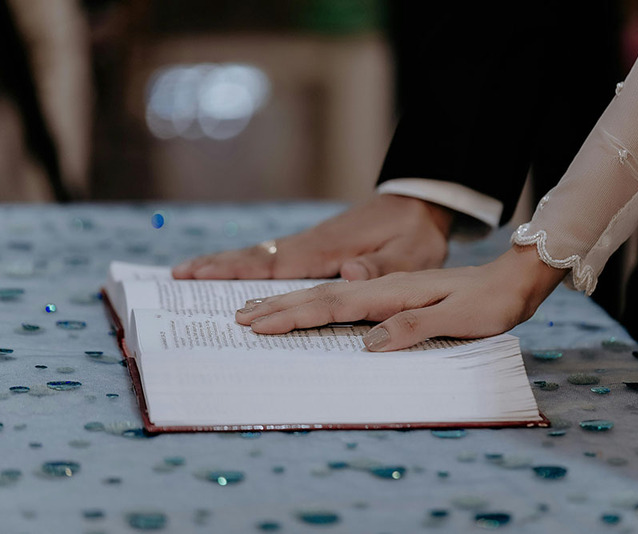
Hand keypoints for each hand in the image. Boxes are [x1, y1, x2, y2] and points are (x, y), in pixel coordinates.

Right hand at [172, 194, 452, 280]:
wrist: (419, 205)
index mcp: (329, 249)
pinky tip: (234, 273)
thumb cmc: (415, 234)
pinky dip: (247, 265)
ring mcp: (312, 244)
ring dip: (226, 264)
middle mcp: (313, 244)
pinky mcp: (316, 248)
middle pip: (257, 256)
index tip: (202, 275)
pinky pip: (274, 258)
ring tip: (189, 273)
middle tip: (178, 276)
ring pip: (261, 255)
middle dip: (218, 266)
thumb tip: (348, 274)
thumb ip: (381, 266)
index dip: (239, 271)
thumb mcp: (410, 255)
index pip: (277, 263)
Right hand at [235, 245, 566, 350]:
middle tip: (236, 317)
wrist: (511, 276)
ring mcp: (383, 284)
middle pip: (318, 293)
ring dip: (286, 298)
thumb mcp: (461, 316)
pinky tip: (304, 303)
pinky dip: (312, 298)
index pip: (333, 303)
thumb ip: (416, 325)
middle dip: (275, 304)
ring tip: (251, 306)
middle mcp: (380, 284)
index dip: (294, 315)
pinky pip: (340, 293)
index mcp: (390, 291)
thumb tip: (370, 341)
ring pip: (324, 290)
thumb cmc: (490, 300)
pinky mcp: (389, 288)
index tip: (259, 324)